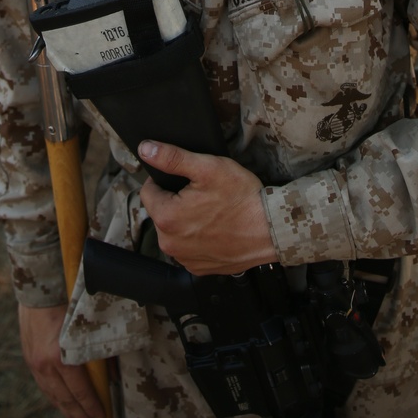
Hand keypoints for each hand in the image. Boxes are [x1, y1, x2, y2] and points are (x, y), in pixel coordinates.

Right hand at [18, 303, 105, 417]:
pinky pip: (45, 387)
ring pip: (54, 397)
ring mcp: (35, 364)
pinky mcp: (30, 360)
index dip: (91, 407)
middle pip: (66, 399)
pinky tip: (64, 409)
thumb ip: (99, 352)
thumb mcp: (87, 327)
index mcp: (61, 356)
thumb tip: (112, 377)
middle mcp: (45, 364)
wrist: (38, 291)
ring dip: (68, 414)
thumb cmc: (68, 303)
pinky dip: (56, 400)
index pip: (80, 390)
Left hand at [138, 142, 276, 274]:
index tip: (185, 179)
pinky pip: (189, 248)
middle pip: (161, 211)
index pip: (148, 191)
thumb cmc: (242, 198)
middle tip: (203, 194)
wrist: (270, 229)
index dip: (165, 180)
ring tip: (212, 211)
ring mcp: (184, 258)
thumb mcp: (207, 167)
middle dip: (176, 201)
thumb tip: (146, 149)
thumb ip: (172, 158)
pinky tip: (216, 228)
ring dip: (186, 220)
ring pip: (175, 230)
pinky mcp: (198, 268)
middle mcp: (170, 243)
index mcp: (167, 218)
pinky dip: (198, 238)